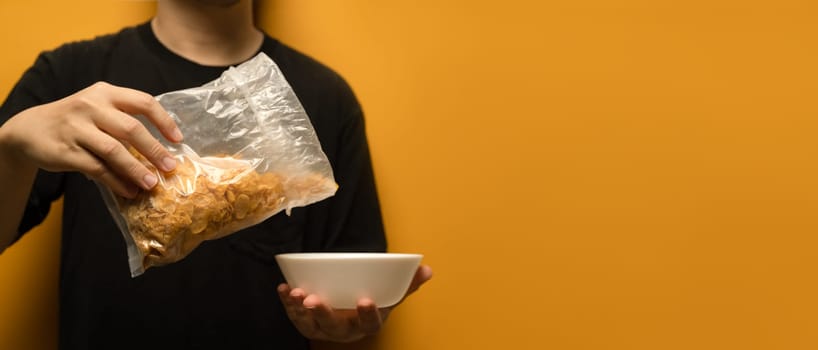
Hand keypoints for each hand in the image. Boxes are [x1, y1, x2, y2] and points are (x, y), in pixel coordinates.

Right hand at [0, 82, 181, 196]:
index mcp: (106, 93)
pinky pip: (97, 168)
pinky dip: (116, 181)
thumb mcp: (98, 109)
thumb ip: (124, 121)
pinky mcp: (66, 150)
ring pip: (114, 150)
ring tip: (151, 184)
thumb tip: (162, 150)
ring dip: (136, 169)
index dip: (164, 121)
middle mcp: (91, 106)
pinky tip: (129, 191)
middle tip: (170, 167)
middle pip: (131, 128)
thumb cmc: (76, 121)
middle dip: (154, 150)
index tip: (178, 140)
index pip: (143, 102)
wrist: (29, 129)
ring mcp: (76, 127)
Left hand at [277, 264, 432, 342]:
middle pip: (333, 327)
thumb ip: (408, 284)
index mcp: (367, 324)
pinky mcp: (306, 321)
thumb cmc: (371, 301)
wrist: (350, 312)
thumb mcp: (390, 295)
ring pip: (309, 324)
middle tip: (313, 300)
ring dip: (299, 309)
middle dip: (322, 314)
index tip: (365, 300)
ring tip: (295, 293)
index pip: (369, 323)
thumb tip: (427, 269)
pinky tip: (284, 288)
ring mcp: (323, 328)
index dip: (367, 314)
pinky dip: (287, 302)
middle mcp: (344, 330)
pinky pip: (294, 315)